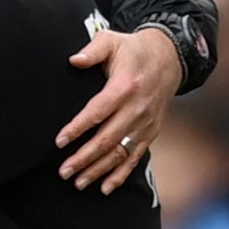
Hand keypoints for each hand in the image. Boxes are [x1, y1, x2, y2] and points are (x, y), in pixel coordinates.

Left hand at [55, 28, 179, 193]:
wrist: (169, 58)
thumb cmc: (132, 49)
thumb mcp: (111, 40)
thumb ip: (92, 50)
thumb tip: (73, 60)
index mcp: (125, 86)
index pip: (98, 112)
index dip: (78, 128)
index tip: (59, 141)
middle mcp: (137, 108)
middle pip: (108, 139)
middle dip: (84, 158)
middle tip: (63, 171)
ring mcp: (146, 123)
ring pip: (120, 153)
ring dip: (99, 170)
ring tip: (78, 183)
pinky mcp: (151, 132)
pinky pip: (135, 157)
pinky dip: (121, 174)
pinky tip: (105, 188)